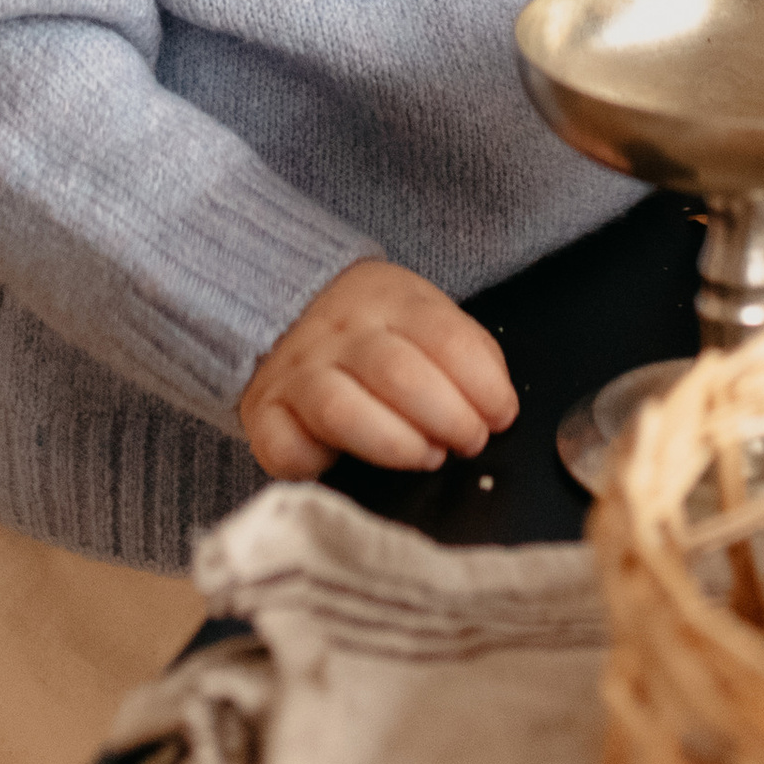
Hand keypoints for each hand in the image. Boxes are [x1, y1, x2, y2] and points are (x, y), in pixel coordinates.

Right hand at [241, 260, 519, 478]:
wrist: (289, 311)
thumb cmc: (375, 331)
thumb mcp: (426, 318)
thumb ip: (467, 353)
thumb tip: (497, 405)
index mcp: (390, 300)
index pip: (444, 338)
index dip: (483, 385)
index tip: (500, 415)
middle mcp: (341, 332)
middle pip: (398, 374)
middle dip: (449, 418)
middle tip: (468, 441)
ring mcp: (298, 372)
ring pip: (343, 411)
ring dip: (396, 443)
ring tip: (425, 456)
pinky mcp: (264, 414)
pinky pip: (287, 447)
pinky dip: (317, 463)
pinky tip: (342, 463)